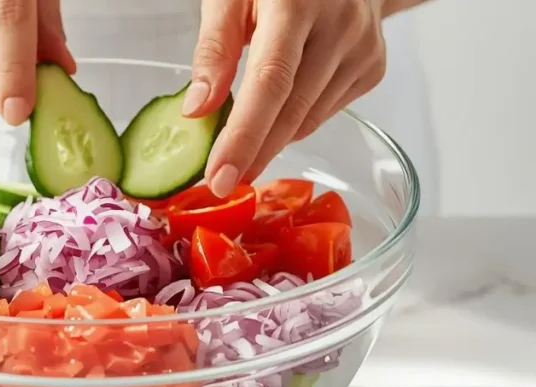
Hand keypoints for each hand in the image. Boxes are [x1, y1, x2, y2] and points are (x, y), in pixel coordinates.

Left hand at [183, 0, 389, 196]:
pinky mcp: (374, 65)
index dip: (244, 135)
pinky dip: (295, 123)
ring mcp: (363, 46)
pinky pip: (326, 111)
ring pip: (310, 117)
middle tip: (220, 184)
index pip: (270, 81)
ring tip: (241, 150)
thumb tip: (198, 110)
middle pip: (292, 108)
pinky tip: (275, 117)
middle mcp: (339, 23)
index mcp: (296, 1)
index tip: (220, 176)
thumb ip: (214, 48)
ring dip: (271, 141)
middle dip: (253, 154)